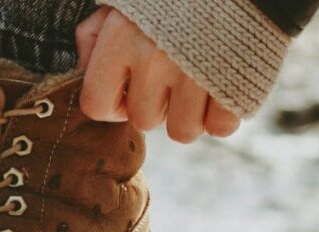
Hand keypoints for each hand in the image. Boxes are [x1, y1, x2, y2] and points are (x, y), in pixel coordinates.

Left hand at [75, 6, 240, 142]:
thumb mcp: (125, 0)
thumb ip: (94, 33)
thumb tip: (84, 70)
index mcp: (122, 38)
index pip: (96, 104)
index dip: (112, 103)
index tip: (129, 87)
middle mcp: (154, 60)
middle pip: (143, 121)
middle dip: (156, 103)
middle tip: (172, 75)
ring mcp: (196, 76)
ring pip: (182, 132)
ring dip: (190, 114)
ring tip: (198, 82)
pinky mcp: (234, 86)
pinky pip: (220, 129)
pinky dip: (223, 114)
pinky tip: (222, 88)